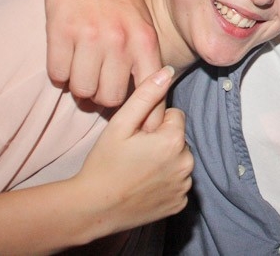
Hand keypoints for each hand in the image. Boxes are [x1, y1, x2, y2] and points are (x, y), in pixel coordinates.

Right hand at [44, 0, 161, 106]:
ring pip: (82, 90)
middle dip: (102, 98)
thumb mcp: (143, 24)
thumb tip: (148, 103)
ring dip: (79, 87)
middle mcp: (119, 39)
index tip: (141, 127)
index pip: (151, 92)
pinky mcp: (60, 31)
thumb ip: (146, 59)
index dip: (146, 117)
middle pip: (110, 99)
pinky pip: (57, 75)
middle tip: (98, 85)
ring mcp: (89, 35)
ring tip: (81, 71)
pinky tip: (66, 59)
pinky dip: (60, 74)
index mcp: (145, 39)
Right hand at [72, 66, 192, 231]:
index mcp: (174, 141)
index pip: (175, 117)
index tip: (137, 136)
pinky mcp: (179, 204)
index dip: (154, 123)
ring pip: (178, 161)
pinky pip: (177, 183)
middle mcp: (186, 164)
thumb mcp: (120, 124)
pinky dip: (165, 183)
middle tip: (134, 153)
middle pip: (178, 139)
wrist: (94, 209)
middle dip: (161, 142)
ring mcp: (184, 187)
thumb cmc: (104, 164)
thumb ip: (146, 95)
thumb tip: (167, 71)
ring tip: (137, 170)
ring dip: (164, 162)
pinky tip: (143, 186)